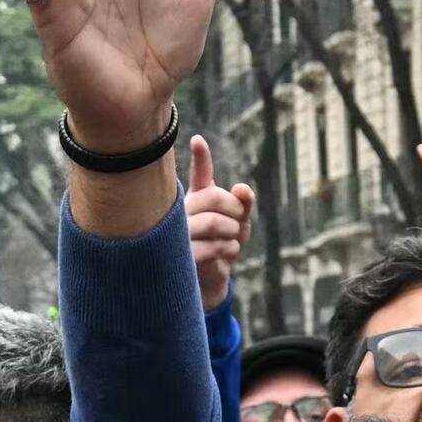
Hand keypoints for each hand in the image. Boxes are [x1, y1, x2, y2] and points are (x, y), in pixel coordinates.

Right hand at [183, 135, 250, 305]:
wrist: (209, 281)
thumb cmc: (222, 245)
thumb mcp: (239, 222)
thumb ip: (243, 204)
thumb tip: (244, 188)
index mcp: (196, 198)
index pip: (199, 174)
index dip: (200, 157)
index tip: (199, 140)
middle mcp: (183, 212)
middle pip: (214, 197)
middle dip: (235, 209)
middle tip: (238, 222)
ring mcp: (178, 234)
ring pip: (213, 222)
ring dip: (233, 231)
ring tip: (233, 239)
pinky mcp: (182, 256)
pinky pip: (213, 246)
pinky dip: (229, 248)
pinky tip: (227, 251)